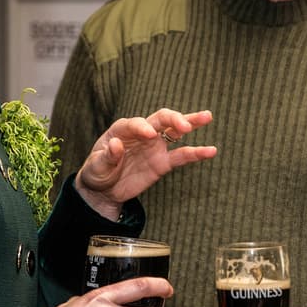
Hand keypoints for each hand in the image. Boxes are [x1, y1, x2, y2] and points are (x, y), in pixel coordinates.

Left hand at [75, 109, 215, 219]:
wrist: (103, 190)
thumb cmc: (97, 172)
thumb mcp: (96, 166)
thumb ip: (107, 156)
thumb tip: (116, 145)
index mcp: (123, 130)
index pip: (136, 123)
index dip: (143, 127)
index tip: (149, 134)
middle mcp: (142, 133)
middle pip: (161, 119)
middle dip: (173, 119)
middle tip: (184, 125)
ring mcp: (154, 146)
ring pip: (175, 131)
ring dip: (190, 122)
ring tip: (207, 116)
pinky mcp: (162, 162)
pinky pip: (181, 156)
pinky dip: (196, 153)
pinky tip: (211, 150)